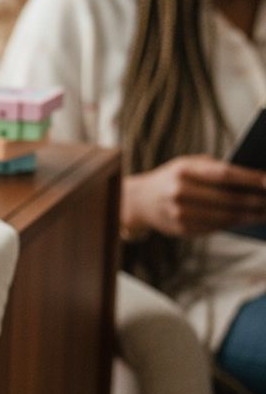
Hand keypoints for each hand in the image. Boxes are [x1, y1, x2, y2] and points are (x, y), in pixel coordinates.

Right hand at [121, 154, 265, 238]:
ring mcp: (179, 213)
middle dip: (256, 201)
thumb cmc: (172, 178)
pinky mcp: (182, 229)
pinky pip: (215, 227)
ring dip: (250, 216)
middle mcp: (179, 191)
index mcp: (183, 169)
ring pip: (224, 217)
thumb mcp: (186, 164)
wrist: (140, 200)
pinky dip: (234, 224)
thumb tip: (251, 180)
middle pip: (228, 199)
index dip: (249, 179)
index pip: (224, 174)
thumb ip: (213, 168)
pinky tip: (247, 220)